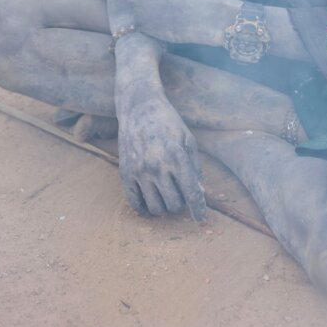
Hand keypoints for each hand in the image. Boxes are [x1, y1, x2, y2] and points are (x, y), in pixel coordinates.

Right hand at [117, 88, 205, 221]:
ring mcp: (139, 171)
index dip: (198, 209)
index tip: (201, 219)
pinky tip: (151, 201)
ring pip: (156, 208)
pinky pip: (135, 204)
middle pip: (174, 204)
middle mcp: (157, 166)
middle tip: (181, 193)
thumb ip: (194, 167)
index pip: (191, 192)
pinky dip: (145, 208)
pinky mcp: (125, 173)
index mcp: (177, 157)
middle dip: (181, 203)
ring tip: (167, 194)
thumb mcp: (188, 140)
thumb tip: (200, 193)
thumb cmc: (169, 122)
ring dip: (164, 206)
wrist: (139, 108)